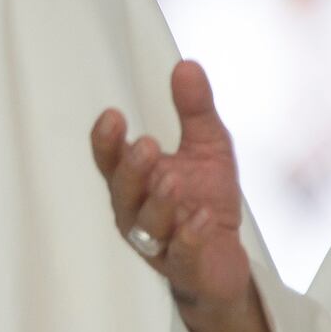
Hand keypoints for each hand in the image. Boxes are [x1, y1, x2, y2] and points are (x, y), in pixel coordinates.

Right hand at [91, 61, 254, 314]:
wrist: (224, 260)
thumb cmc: (205, 200)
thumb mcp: (207, 146)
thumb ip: (195, 109)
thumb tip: (186, 65)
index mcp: (135, 180)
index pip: (110, 159)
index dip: (106, 141)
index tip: (114, 115)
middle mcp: (136, 211)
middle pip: (123, 191)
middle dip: (131, 169)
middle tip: (145, 146)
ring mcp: (158, 243)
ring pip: (148, 224)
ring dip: (159, 201)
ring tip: (173, 179)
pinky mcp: (183, 266)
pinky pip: (181, 252)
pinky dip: (190, 236)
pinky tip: (202, 218)